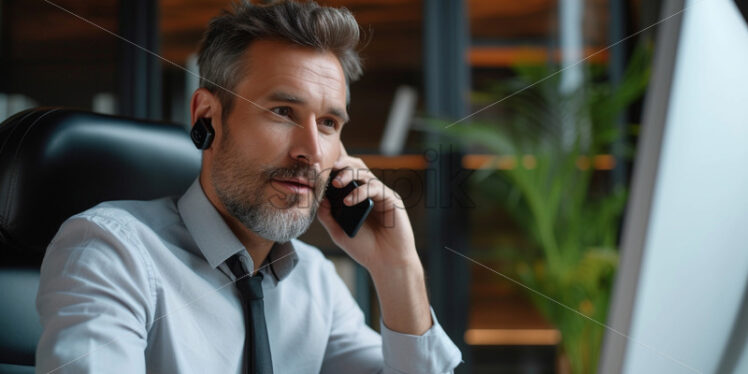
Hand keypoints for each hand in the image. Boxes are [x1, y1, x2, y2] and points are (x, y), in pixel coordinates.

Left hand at [316, 144, 419, 274]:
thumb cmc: (365, 248)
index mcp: (356, 196)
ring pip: (364, 172)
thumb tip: (318, 197)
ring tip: (336, 183)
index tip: (317, 171)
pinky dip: (360, 192)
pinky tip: (348, 201)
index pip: (344, 174)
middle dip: (341, 164)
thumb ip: (327, 215)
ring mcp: (380, 194)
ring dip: (348, 174)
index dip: (332, 169)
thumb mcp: (338, 232)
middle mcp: (368, 191)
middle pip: (355, 166)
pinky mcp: (391, 199)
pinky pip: (375, 187)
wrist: (386, 262)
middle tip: (327, 169)